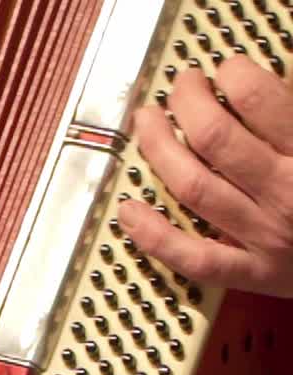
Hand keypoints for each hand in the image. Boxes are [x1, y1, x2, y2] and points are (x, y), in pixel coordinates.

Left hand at [118, 56, 292, 296]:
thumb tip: (265, 88)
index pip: (260, 100)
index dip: (233, 76)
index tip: (226, 69)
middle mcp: (286, 194)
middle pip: (213, 138)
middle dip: (186, 102)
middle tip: (181, 87)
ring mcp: (265, 236)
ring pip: (192, 185)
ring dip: (159, 148)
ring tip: (148, 121)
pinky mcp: (253, 273)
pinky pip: (193, 257)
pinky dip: (153, 235)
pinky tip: (129, 210)